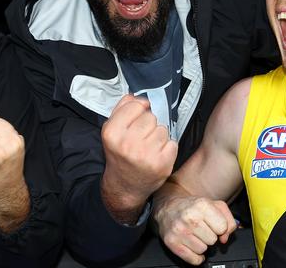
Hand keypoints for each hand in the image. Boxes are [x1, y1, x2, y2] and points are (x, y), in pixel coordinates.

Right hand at [101, 95, 177, 223]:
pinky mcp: (162, 165)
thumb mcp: (112, 130)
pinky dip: (168, 148)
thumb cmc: (120, 153)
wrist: (124, 187)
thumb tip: (140, 98)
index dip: (139, 111)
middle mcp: (128, 144)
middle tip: (141, 138)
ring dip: (159, 136)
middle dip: (149, 125)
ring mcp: (146, 155)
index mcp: (112, 133)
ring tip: (149, 148)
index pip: (136, 105)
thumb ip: (123, 108)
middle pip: (151, 117)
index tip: (135, 121)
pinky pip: (173, 142)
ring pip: (163, 129)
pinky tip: (157, 155)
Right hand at [156, 196, 236, 264]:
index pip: (222, 227)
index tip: (214, 224)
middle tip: (202, 228)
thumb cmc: (193, 207)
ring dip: (201, 244)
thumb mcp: (215, 205)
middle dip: (210, 235)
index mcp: (202, 205)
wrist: (169, 207)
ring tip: (195, 234)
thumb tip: (225, 238)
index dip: (220, 227)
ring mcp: (179, 231)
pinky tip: (192, 245)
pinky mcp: (172, 242)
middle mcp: (190, 217)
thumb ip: (228, 220)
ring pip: (203, 250)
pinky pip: (193, 259)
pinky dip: (195, 256)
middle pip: (213, 240)